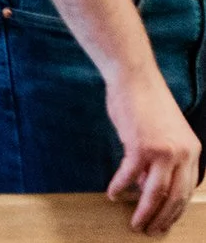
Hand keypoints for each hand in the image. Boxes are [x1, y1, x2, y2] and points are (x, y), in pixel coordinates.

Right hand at [105, 68, 200, 235]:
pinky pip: (129, 175)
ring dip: (144, 211)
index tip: (165, 222)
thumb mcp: (163, 133)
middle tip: (151, 231)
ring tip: (135, 223)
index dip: (176, 210)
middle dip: (163, 218)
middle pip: (175, 197)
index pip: (188, 190)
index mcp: (193, 150)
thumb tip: (147, 184)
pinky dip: (120, 186)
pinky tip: (112, 193)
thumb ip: (161, 158)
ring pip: (155, 192)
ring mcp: (162, 151)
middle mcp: (182, 153)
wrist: (134, 77)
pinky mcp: (140, 146)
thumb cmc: (145, 101)